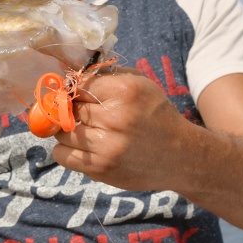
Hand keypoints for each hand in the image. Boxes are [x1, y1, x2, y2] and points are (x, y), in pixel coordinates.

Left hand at [52, 69, 192, 190]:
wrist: (181, 156)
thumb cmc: (156, 116)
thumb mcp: (141, 84)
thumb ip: (107, 75)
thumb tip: (70, 73)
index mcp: (124, 91)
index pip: (77, 84)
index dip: (72, 89)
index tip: (74, 95)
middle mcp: (114, 118)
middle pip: (67, 108)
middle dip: (70, 110)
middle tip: (82, 114)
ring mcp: (106, 146)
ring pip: (61, 132)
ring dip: (67, 131)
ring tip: (84, 131)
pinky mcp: (100, 168)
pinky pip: (61, 155)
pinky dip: (65, 151)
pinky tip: (82, 147)